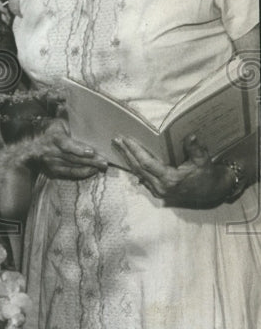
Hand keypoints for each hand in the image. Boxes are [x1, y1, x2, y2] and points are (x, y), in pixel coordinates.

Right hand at [30, 119, 107, 179]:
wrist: (30, 150)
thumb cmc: (49, 133)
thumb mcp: (57, 122)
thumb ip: (63, 112)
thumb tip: (68, 94)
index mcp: (54, 137)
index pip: (66, 144)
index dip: (78, 149)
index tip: (90, 151)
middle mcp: (52, 151)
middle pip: (73, 157)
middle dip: (90, 160)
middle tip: (104, 161)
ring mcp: (53, 162)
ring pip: (73, 166)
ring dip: (89, 167)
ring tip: (102, 166)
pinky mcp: (55, 170)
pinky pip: (71, 173)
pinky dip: (82, 172)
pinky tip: (93, 170)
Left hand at [114, 134, 231, 207]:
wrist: (212, 192)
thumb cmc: (207, 175)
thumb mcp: (203, 161)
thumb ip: (196, 149)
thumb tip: (190, 136)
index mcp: (170, 179)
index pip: (146, 163)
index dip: (135, 150)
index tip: (126, 139)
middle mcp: (161, 187)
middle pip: (138, 168)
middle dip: (126, 152)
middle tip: (116, 139)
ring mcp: (158, 191)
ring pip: (138, 173)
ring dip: (127, 159)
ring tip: (118, 146)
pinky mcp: (157, 192)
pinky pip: (142, 177)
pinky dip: (134, 166)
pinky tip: (128, 157)